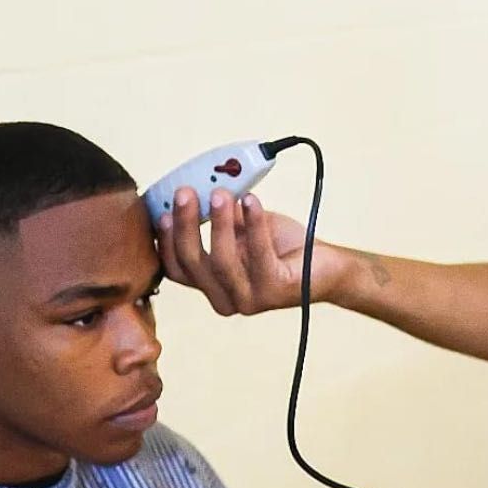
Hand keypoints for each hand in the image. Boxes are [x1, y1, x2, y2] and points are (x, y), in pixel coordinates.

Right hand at [155, 186, 347, 315]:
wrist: (325, 264)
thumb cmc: (281, 247)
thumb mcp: (243, 230)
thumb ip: (220, 217)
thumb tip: (200, 187)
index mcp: (212, 287)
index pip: (176, 268)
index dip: (166, 240)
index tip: (162, 209)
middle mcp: (226, 299)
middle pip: (192, 264)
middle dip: (185, 225)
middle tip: (185, 192)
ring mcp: (250, 299)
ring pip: (220, 260)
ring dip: (218, 223)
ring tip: (222, 193)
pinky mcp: (275, 290)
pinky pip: (258, 253)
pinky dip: (253, 223)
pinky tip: (251, 201)